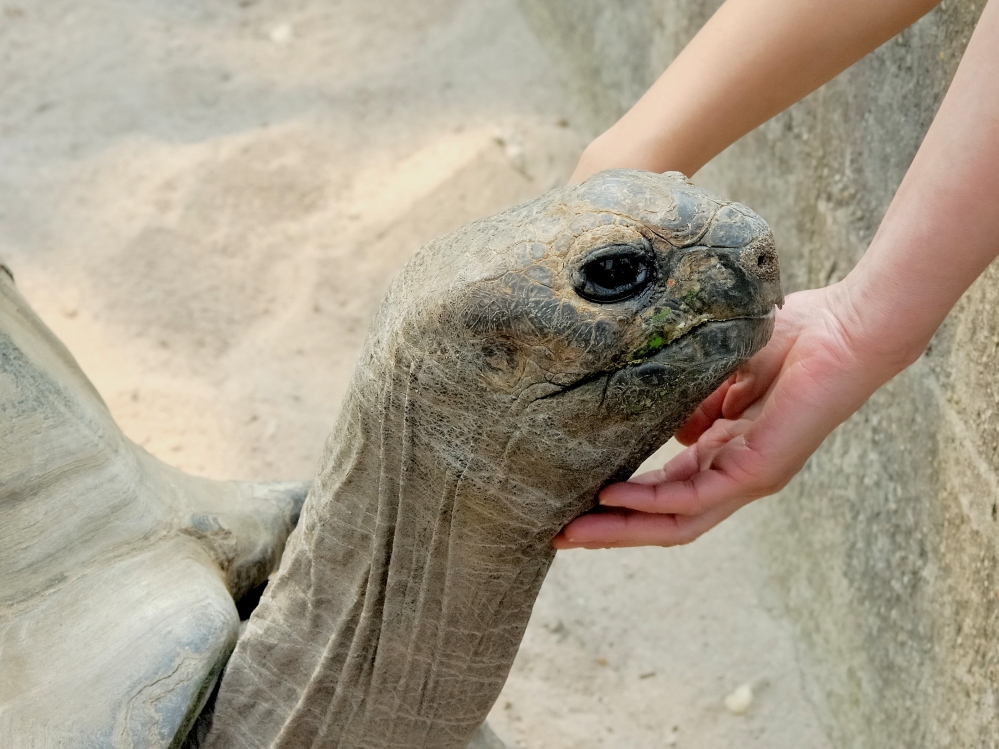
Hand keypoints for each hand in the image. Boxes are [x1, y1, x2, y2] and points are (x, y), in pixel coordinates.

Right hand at [553, 282, 903, 548]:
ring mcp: (747, 477)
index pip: (667, 490)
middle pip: (664, 518)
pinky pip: (695, 497)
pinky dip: (651, 500)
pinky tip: (613, 498)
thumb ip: (694, 402)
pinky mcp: (759, 470)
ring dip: (620, 528)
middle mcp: (735, 473)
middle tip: (559, 535)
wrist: (846, 328)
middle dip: (611, 530)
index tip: (575, 501)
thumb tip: (669, 427)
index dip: (622, 501)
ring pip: (676, 521)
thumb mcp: (723, 371)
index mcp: (727, 451)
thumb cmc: (794, 339)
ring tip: (572, 531)